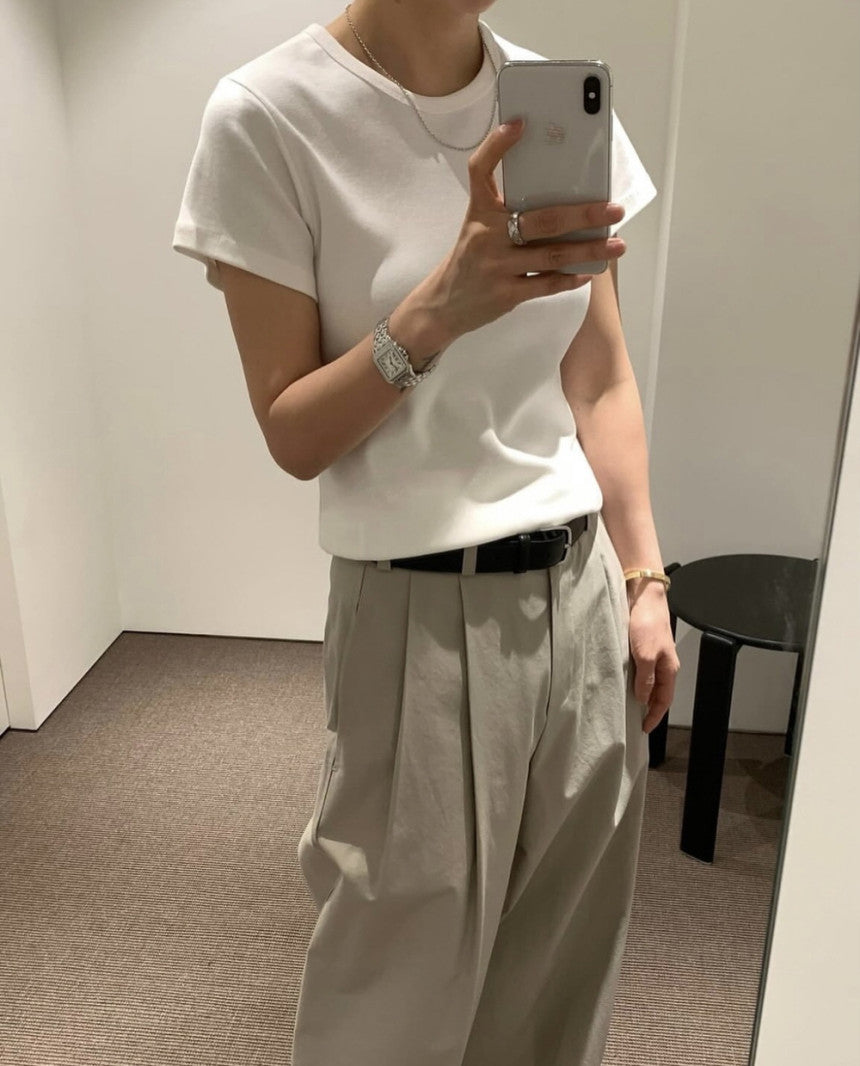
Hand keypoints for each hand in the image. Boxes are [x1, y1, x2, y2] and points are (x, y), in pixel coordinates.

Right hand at [418, 118, 627, 341]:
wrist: (444, 305)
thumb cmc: (471, 259)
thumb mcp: (479, 227)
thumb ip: (509, 211)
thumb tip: (563, 197)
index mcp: (479, 211)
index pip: (480, 170)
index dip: (497, 145)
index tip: (519, 124)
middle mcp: (486, 235)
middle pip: (542, 219)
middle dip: (584, 214)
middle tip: (615, 209)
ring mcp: (496, 266)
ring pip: (552, 255)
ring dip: (589, 249)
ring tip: (617, 244)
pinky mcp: (505, 294)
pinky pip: (546, 284)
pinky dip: (570, 278)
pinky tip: (589, 272)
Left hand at [627, 585, 680, 733]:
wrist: (642, 595)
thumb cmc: (647, 621)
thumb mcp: (646, 655)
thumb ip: (645, 678)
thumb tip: (643, 698)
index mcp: (669, 668)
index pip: (664, 700)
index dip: (655, 716)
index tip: (645, 728)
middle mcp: (663, 663)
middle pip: (658, 692)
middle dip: (649, 708)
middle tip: (636, 721)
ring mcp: (652, 654)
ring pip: (648, 681)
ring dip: (641, 694)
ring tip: (628, 705)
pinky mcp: (641, 645)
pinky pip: (639, 669)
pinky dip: (634, 679)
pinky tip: (623, 682)